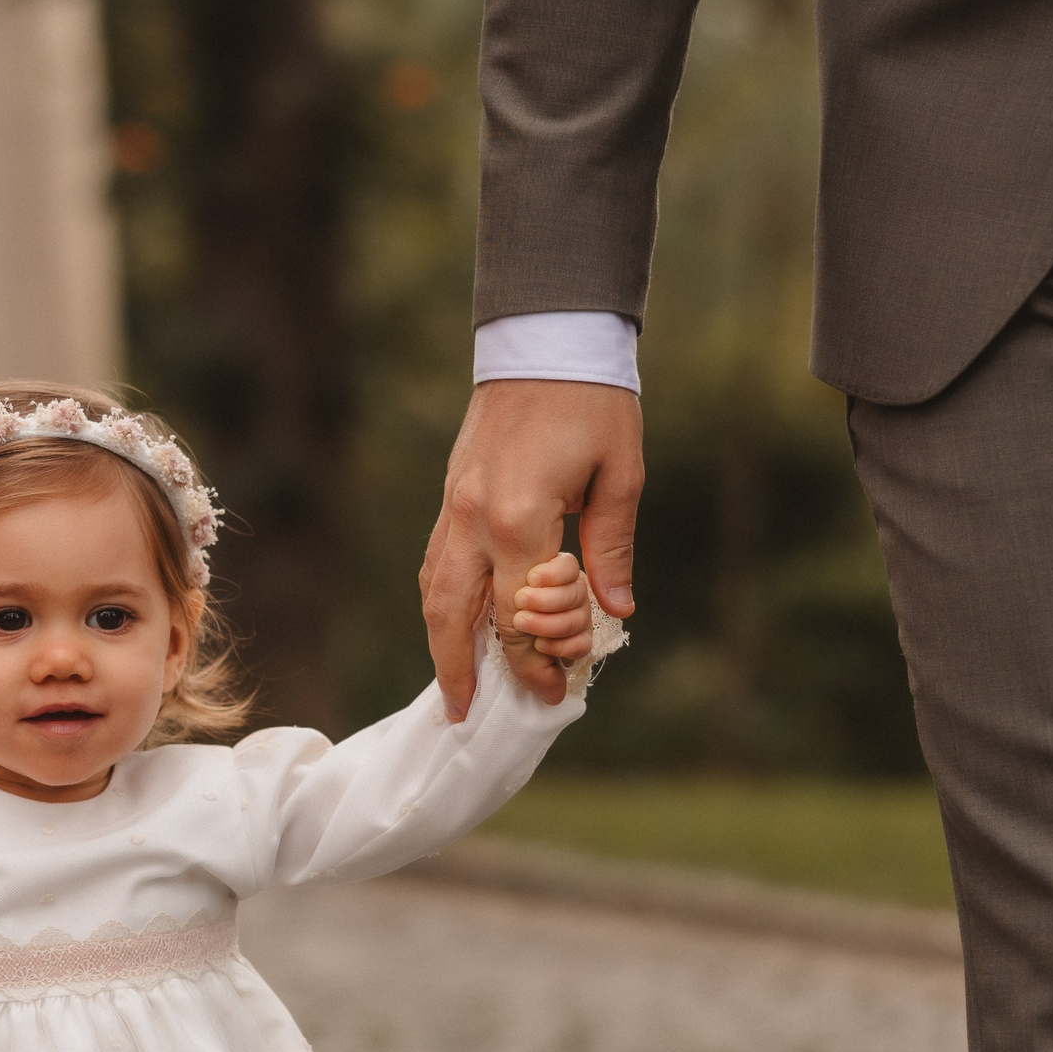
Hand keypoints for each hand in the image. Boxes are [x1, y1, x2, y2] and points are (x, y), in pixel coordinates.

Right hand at [424, 378, 640, 716]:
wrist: (545, 337)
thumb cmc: (594, 403)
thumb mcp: (620, 476)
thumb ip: (610, 548)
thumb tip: (613, 612)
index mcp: (518, 519)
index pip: (518, 616)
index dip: (535, 661)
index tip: (554, 691)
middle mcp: (473, 520)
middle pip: (451, 615)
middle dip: (457, 669)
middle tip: (464, 714)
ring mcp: (453, 506)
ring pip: (432, 590)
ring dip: (440, 641)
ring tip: (452, 680)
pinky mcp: (451, 494)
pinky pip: (436, 562)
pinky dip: (442, 601)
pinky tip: (456, 622)